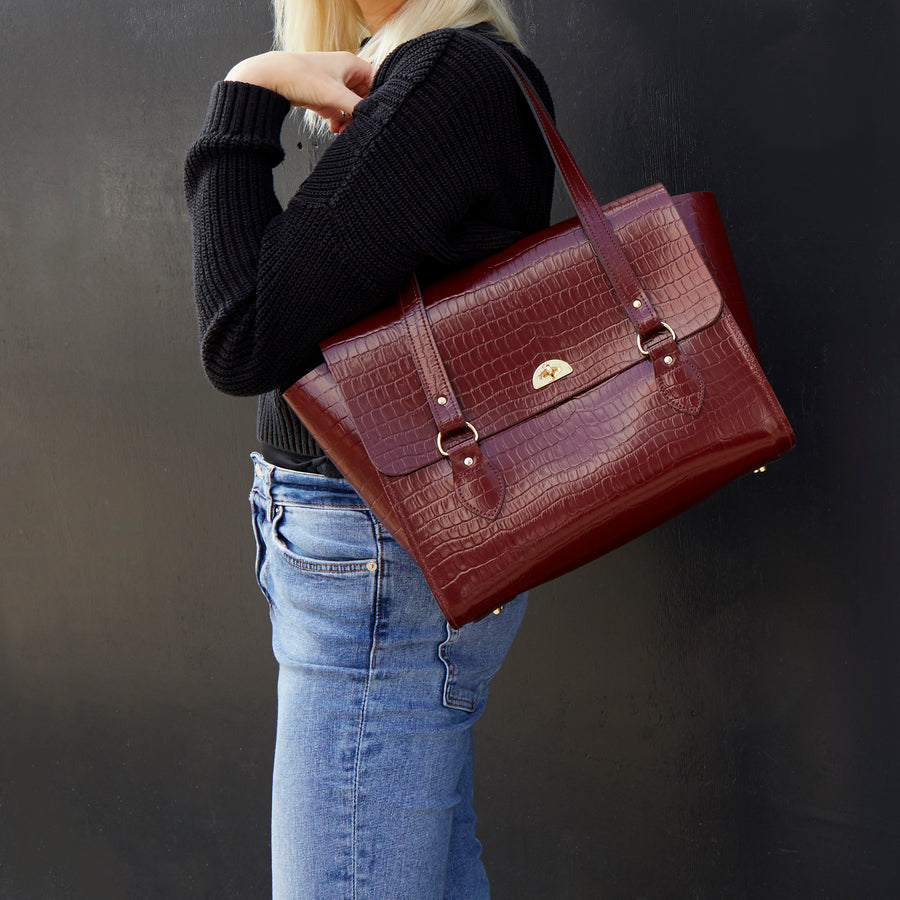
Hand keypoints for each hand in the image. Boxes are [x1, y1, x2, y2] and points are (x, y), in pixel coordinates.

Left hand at [225, 51, 372, 132]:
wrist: (271, 79)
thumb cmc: (300, 76)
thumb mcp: (335, 94)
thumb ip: (357, 108)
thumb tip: (373, 119)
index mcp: (350, 64)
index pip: (374, 82)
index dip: (376, 100)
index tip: (373, 115)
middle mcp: (343, 72)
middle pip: (362, 97)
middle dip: (359, 114)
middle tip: (358, 127)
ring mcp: (331, 84)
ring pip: (349, 106)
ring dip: (348, 120)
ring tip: (343, 130)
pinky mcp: (321, 96)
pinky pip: (336, 111)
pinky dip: (337, 121)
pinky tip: (333, 128)